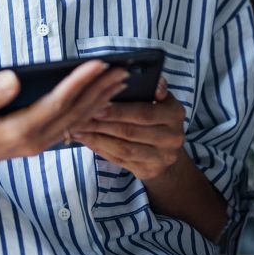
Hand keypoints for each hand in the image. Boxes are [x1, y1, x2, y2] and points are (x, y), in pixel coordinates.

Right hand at [0, 60, 128, 178]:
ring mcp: (38, 145)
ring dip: (100, 100)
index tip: (99, 64)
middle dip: (100, 89)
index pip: (58, 102)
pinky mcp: (37, 144)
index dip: (80, 81)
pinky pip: (70, 127)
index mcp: (19, 130)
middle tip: (124, 69)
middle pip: (76, 112)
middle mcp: (34, 140)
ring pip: (78, 121)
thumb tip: (13, 78)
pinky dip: (89, 112)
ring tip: (119, 82)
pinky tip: (98, 102)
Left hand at [71, 77, 186, 181]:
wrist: (168, 149)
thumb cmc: (157, 115)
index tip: (97, 104)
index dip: (119, 111)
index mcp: (174, 114)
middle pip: (131, 132)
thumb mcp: (161, 98)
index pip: (144, 113)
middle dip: (103, 124)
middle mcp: (172, 138)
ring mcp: (161, 158)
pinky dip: (101, 150)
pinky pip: (121, 161)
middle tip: (81, 117)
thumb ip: (154, 87)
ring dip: (98, 138)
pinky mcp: (149, 171)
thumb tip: (154, 83)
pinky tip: (87, 140)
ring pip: (124, 149)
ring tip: (79, 128)